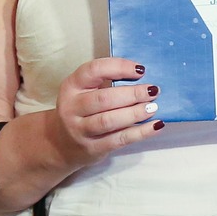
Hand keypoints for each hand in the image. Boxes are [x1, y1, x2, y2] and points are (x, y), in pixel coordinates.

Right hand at [46, 58, 162, 168]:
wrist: (61, 145)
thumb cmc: (80, 112)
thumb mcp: (83, 92)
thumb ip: (106, 82)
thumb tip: (142, 76)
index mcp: (71, 86)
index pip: (94, 70)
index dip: (119, 67)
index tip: (141, 70)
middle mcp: (72, 107)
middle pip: (104, 98)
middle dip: (132, 94)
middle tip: (153, 91)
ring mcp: (80, 130)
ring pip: (110, 120)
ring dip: (135, 113)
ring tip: (152, 107)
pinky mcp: (92, 148)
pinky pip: (119, 139)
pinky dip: (140, 132)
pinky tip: (155, 126)